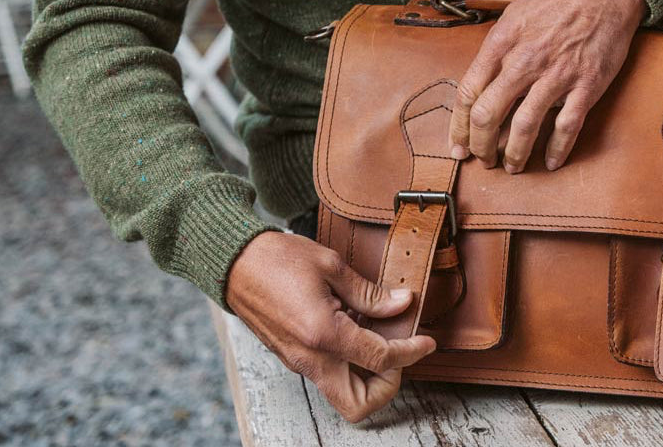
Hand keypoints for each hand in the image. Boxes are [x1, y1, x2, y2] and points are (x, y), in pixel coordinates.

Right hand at [225, 231, 436, 421]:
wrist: (236, 264)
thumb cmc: (279, 259)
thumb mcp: (331, 266)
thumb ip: (370, 293)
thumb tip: (402, 304)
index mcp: (324, 334)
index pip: (380, 359)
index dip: (411, 352)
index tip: (426, 341)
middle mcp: (311, 358)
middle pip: (360, 404)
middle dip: (388, 384)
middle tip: (399, 350)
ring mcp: (300, 363)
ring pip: (343, 395)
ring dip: (369, 376)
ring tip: (378, 335)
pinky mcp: (294, 358)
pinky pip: (330, 375)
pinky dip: (351, 363)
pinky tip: (356, 328)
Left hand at [447, 0, 647, 172]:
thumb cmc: (558, 0)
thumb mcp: (514, 14)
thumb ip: (495, 48)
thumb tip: (479, 83)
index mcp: (502, 42)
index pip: (469, 92)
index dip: (459, 126)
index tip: (458, 144)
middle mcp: (524, 60)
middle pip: (489, 115)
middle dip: (481, 146)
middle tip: (483, 159)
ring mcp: (556, 75)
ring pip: (524, 127)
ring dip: (514, 154)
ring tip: (512, 166)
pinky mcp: (586, 85)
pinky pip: (566, 126)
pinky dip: (557, 149)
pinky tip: (551, 161)